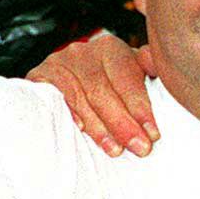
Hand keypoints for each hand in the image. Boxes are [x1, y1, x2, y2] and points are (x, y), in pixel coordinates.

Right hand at [26, 31, 157, 155]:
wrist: (65, 83)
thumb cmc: (106, 87)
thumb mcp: (130, 76)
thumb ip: (147, 70)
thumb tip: (161, 64)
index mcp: (111, 49)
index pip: (126, 78)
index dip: (140, 107)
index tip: (153, 134)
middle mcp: (84, 52)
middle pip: (103, 90)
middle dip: (123, 123)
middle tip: (140, 148)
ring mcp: (58, 63)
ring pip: (81, 97)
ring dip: (99, 127)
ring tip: (116, 150)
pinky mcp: (38, 76)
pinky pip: (54, 96)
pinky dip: (70, 113)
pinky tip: (81, 130)